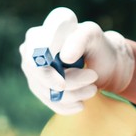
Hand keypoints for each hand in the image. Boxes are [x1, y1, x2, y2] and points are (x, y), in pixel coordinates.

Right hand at [18, 6, 134, 113]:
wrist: (103, 63)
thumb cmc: (97, 45)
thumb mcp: (93, 36)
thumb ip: (80, 40)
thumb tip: (65, 57)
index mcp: (44, 29)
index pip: (35, 51)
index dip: (45, 70)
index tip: (62, 84)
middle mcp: (31, 47)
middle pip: (39, 74)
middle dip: (68, 83)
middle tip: (92, 79)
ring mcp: (32, 67)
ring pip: (45, 89)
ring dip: (72, 94)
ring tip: (93, 89)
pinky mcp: (38, 84)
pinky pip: (47, 100)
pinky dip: (66, 106)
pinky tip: (80, 104)